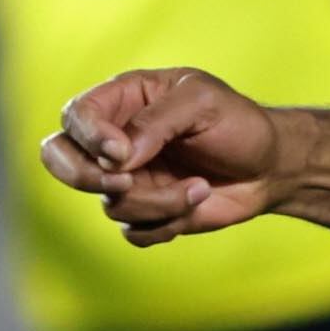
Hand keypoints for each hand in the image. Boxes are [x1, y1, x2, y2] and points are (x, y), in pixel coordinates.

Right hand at [43, 66, 292, 244]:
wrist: (270, 166)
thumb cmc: (238, 123)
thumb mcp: (202, 103)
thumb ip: (156, 121)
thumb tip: (118, 156)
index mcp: (123, 99)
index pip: (74, 117)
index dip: (87, 138)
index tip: (123, 153)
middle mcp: (116, 140)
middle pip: (59, 159)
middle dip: (88, 177)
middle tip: (127, 180)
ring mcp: (127, 179)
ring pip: (109, 203)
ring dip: (158, 202)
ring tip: (199, 186)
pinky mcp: (145, 213)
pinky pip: (132, 231)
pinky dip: (166, 224)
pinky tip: (197, 201)